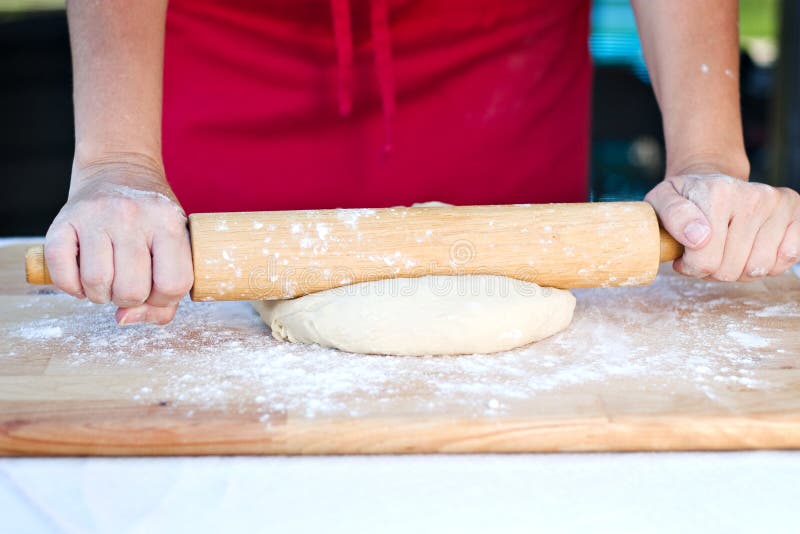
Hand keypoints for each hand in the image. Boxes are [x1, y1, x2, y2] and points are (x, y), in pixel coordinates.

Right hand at [45, 155, 193, 324]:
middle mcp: (133, 216)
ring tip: (107, 281)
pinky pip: (61, 271)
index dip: (162, 300)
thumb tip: (125, 319)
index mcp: (169, 223)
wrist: (119, 168)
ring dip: (99, 295)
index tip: (155, 290)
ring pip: (97, 283)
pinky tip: (82, 278)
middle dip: (129, 299)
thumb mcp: (175, 244)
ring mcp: (97, 215)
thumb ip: (166, 293)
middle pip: (132, 290)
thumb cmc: (151, 218)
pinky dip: (70, 286)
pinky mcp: (64, 219)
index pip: (173, 284)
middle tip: (127, 284)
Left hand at [646, 172, 799, 280]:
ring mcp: (777, 203)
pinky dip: (768, 263)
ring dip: (739, 269)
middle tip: (706, 251)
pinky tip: (751, 248)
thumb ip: (672, 216)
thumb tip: (698, 237)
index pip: (705, 260)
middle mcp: (753, 196)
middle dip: (713, 269)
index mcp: (717, 194)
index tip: (685, 254)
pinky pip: (787, 258)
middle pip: (730, 270)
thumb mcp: (661, 200)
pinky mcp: (796, 211)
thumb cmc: (685, 198)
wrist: (711, 181)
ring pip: (757, 270)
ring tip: (726, 249)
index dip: (690, 266)